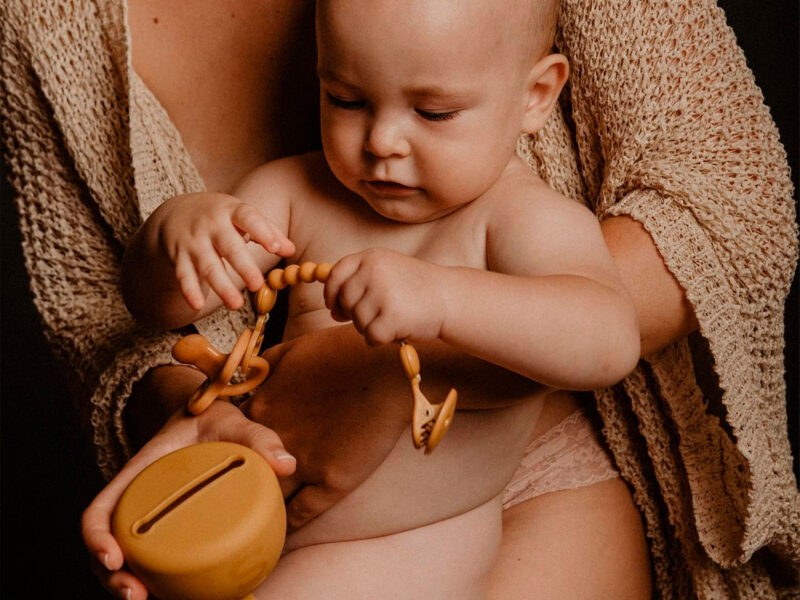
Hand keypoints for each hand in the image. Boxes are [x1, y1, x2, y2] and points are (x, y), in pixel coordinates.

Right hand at [81, 401, 295, 599]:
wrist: (212, 419)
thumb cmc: (215, 421)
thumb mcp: (235, 423)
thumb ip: (260, 439)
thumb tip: (287, 465)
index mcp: (138, 475)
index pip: (100, 510)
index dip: (96, 537)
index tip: (113, 557)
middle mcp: (137, 502)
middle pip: (108, 548)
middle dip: (114, 579)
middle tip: (138, 595)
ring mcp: (152, 519)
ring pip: (130, 561)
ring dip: (133, 586)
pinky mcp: (172, 532)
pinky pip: (158, 562)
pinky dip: (162, 584)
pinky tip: (184, 598)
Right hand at [158, 192, 294, 310]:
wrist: (175, 213)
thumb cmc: (220, 217)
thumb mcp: (242, 215)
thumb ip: (268, 230)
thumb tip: (291, 250)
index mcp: (231, 211)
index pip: (249, 218)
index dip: (263, 232)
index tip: (275, 248)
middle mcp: (211, 225)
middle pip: (229, 247)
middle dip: (243, 266)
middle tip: (257, 285)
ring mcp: (193, 241)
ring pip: (208, 265)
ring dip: (221, 286)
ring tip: (236, 305)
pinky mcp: (179, 257)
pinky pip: (183, 275)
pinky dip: (189, 290)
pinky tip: (198, 304)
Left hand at [241, 325, 410, 529]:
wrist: (390, 368)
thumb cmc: (346, 352)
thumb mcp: (296, 348)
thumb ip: (267, 365)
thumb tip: (250, 375)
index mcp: (261, 408)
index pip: (230, 442)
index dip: (229, 454)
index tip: (227, 464)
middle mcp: (273, 438)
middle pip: (241, 473)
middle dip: (236, 484)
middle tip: (228, 501)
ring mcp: (301, 462)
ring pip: (267, 497)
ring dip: (259, 509)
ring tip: (249, 527)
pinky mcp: (331, 481)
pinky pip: (299, 513)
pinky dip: (287, 527)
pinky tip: (280, 535)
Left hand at [324, 248, 446, 344]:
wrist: (451, 298)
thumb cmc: (417, 289)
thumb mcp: (388, 272)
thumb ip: (360, 282)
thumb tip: (332, 307)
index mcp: (372, 257)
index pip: (336, 274)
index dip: (331, 293)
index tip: (333, 305)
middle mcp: (374, 271)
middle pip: (345, 301)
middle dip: (355, 314)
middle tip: (377, 316)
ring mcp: (382, 292)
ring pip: (357, 321)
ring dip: (371, 327)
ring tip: (394, 318)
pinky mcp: (391, 315)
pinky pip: (371, 336)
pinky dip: (381, 339)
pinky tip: (397, 330)